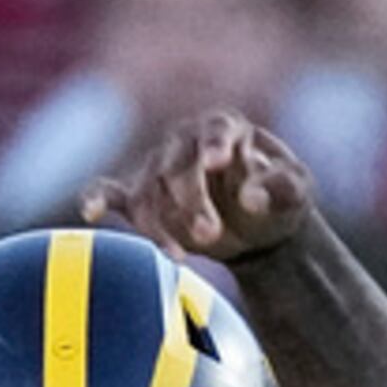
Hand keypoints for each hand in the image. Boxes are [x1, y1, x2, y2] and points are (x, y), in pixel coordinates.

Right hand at [83, 110, 315, 260]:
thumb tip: (251, 199)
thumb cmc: (277, 198)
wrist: (259, 224)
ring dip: (159, 224)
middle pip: (177, 167)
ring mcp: (159, 167)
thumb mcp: (297, 192)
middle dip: (191, 201)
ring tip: (182, 257)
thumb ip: (282, 189)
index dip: (215, 143)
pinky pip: (110, 192)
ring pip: (148, 191)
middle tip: (210, 235)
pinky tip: (90, 213)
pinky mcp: (140, 195)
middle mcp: (186, 142)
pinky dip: (97, 199)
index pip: (216, 129)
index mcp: (226, 129)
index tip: (216, 160)